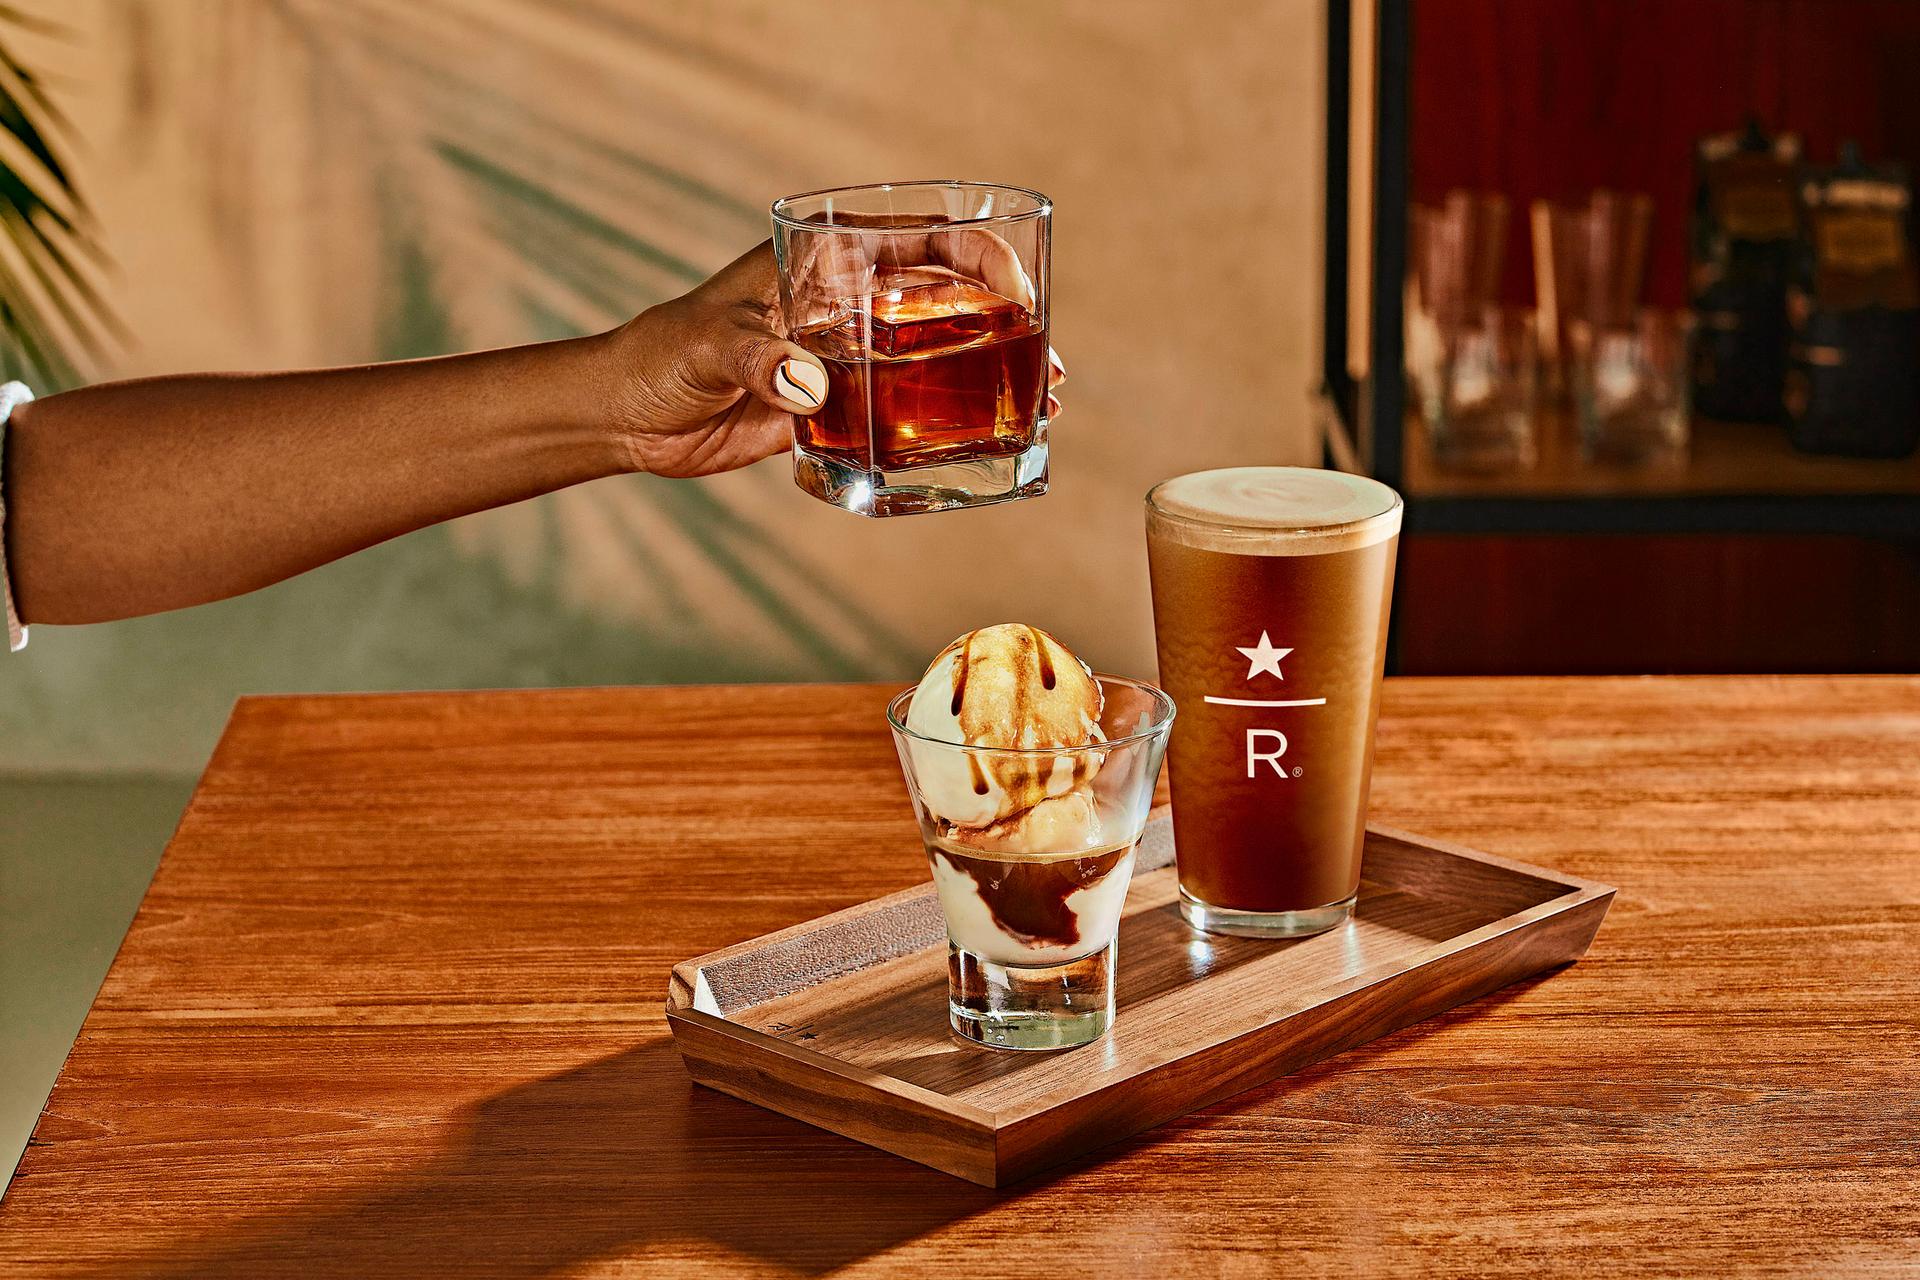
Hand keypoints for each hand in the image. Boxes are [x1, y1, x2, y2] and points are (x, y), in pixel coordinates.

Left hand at [595, 239, 1065, 479]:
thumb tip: (813, 387)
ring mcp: (844, 358)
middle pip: (946, 304)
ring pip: (933, 361)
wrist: (625, 416)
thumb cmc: (659, 357)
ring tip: (1040, 410)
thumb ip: (760, 360)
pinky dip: (943, 428)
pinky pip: (900, 415)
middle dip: (1005, 331)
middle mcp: (845, 305)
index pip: (922, 242)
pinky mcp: (833, 410)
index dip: (982, 259)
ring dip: (987, 382)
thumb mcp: (708, 347)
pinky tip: (983, 446)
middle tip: (1049, 369)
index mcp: (824, 262)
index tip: (1020, 296)